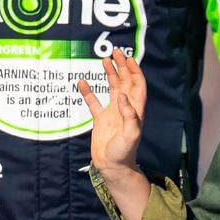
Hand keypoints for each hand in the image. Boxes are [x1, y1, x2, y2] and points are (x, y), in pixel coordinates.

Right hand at [78, 49, 146, 177]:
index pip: (137, 85)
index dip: (134, 71)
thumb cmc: (124, 152)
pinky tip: (81, 82)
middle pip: (125, 82)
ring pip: (112, 88)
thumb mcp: (131, 135)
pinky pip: (93, 102)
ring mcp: (112, 113)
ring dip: (110, 74)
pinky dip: (88, 92)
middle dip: (122, 67)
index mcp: (135, 110)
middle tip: (115, 52)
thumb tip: (123, 97)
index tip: (128, 58)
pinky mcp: (100, 119)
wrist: (112, 167)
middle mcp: (125, 108)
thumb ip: (129, 115)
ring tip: (104, 60)